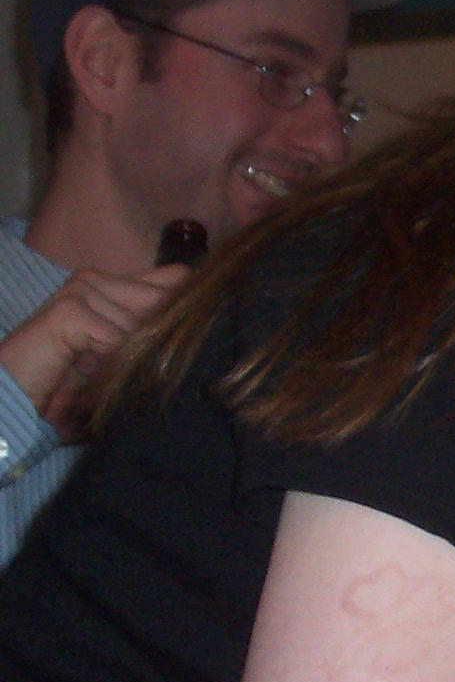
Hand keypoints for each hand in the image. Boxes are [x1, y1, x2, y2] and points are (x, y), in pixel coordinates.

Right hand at [0, 264, 187, 437]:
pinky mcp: (69, 311)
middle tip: (124, 368)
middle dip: (160, 342)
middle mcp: (96, 278)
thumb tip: (208, 326)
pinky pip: (117, 341)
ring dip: (129, 361)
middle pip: (167, 303)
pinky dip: (109, 365)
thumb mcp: (118, 358)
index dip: (188, 310)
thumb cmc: (67, 386)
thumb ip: (152, 336)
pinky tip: (87, 376)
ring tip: (99, 375)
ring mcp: (80, 290)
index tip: (198, 334)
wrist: (12, 403)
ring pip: (144, 326)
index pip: (175, 280)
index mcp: (112, 285)